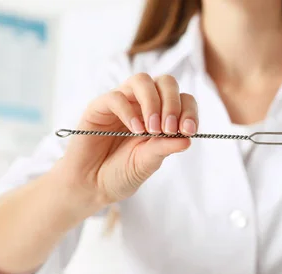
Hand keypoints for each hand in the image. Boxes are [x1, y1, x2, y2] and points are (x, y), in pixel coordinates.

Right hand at [56, 73, 197, 206]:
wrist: (92, 185)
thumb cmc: (122, 173)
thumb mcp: (148, 162)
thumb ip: (165, 148)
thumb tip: (188, 139)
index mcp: (161, 116)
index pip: (182, 99)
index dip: (189, 111)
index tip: (188, 131)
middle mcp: (143, 105)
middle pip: (165, 82)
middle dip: (172, 103)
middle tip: (169, 129)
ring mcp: (122, 103)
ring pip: (142, 81)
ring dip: (153, 102)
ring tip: (153, 130)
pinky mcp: (99, 107)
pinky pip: (116, 97)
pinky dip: (129, 111)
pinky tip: (134, 130)